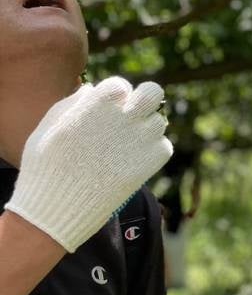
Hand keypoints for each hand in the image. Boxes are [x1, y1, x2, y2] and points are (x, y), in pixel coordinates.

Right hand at [6, 78, 172, 251]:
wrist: (56, 209)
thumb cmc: (44, 168)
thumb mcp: (47, 127)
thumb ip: (72, 104)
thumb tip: (92, 90)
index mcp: (98, 102)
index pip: (120, 85)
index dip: (112, 99)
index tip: (106, 113)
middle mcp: (124, 115)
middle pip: (153, 92)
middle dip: (145, 101)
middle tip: (134, 116)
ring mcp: (140, 138)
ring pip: (159, 122)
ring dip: (146, 131)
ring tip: (125, 147)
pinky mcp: (150, 162)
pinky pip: (163, 147)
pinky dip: (151, 153)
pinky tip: (131, 163)